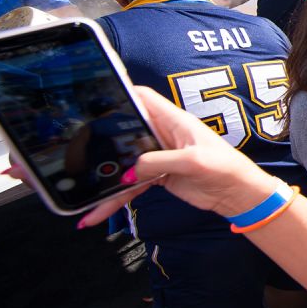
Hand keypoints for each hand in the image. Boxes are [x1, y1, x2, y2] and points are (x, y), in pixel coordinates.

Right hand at [73, 87, 277, 226]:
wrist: (239, 194)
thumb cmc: (225, 168)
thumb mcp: (193, 161)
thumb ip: (159, 162)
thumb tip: (129, 172)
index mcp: (173, 121)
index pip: (143, 98)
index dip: (120, 93)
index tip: (94, 97)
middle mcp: (162, 135)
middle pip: (123, 131)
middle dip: (97, 140)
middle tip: (68, 152)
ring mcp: (158, 156)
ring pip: (121, 164)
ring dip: (100, 181)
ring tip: (74, 198)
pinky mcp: (157, 176)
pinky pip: (128, 186)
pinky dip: (112, 200)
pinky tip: (94, 214)